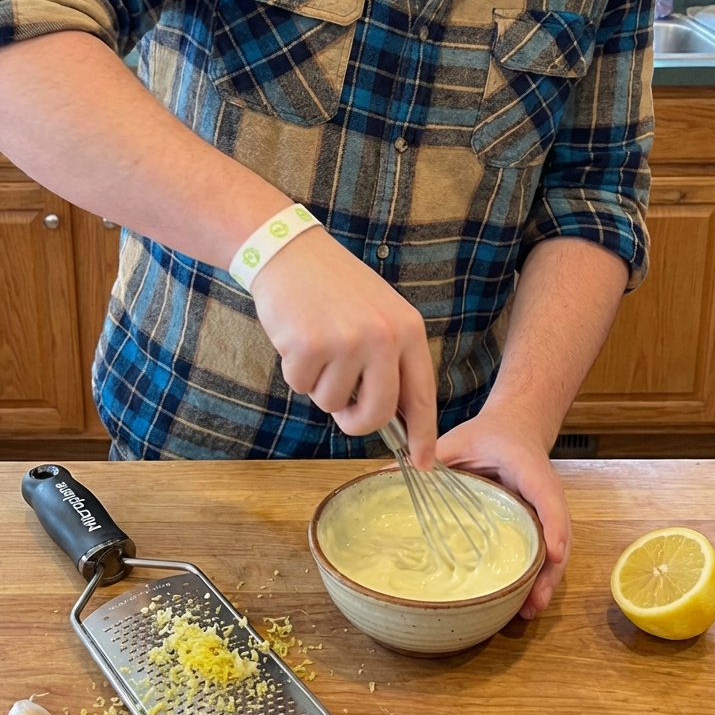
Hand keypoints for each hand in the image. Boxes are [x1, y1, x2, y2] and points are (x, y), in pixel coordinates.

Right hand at [250, 226, 437, 468]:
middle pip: (376, 414)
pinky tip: (297, 337)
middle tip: (342, 409)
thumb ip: (389, 361)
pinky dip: (296, 371)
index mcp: (407, 330)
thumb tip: (391, 418)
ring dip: (319, 384)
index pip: (421, 395)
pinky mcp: (311, 347)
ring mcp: (347, 342)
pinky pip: (302, 387)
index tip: (424, 462)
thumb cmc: (334, 289)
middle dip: (355, 421)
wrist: (291, 253)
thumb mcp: (379, 315)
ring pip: (332, 404)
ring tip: (316, 344)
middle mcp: (383, 338)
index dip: (423, 434)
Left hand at [435, 406, 570, 618]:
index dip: (553, 525)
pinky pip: (544, 551)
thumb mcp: (459, 442)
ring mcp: (543, 513)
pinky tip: (525, 601)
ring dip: (545, 581)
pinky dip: (539, 576)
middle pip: (557, 534)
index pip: (546, 495)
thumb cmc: (488, 436)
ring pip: (554, 549)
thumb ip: (430, 457)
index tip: (553, 553)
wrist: (515, 429)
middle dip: (549, 569)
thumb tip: (384, 475)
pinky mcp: (537, 525)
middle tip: (534, 600)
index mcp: (527, 468)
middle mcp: (543, 494)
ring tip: (529, 610)